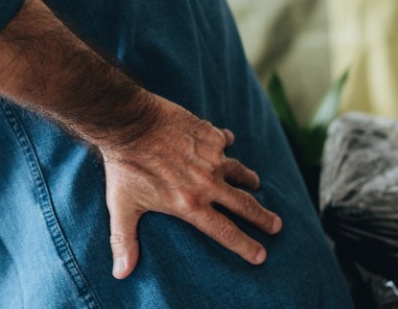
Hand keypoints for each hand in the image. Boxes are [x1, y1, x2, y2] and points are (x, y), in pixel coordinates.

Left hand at [101, 94, 282, 279]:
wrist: (130, 124)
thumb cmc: (125, 167)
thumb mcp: (122, 207)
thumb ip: (124, 240)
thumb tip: (122, 274)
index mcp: (190, 205)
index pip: (225, 231)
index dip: (245, 246)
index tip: (261, 254)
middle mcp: (208, 184)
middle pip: (245, 205)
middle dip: (263, 218)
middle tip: (276, 226)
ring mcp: (213, 158)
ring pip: (240, 172)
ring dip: (249, 180)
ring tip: (254, 183)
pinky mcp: (211, 135)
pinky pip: (225, 141)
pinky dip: (226, 143)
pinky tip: (226, 142)